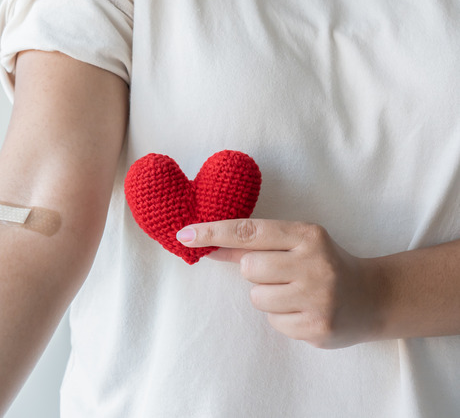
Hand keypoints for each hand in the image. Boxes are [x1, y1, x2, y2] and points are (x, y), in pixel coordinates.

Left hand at [176, 219, 383, 348]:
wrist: (374, 297)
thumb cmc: (324, 264)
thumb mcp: (297, 243)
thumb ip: (255, 243)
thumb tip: (206, 242)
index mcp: (307, 235)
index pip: (248, 231)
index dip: (213, 232)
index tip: (184, 235)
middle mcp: (314, 263)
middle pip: (249, 268)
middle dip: (256, 273)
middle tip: (282, 274)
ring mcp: (318, 297)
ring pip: (257, 298)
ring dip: (268, 298)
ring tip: (296, 294)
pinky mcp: (317, 327)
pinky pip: (273, 322)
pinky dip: (282, 318)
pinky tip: (304, 311)